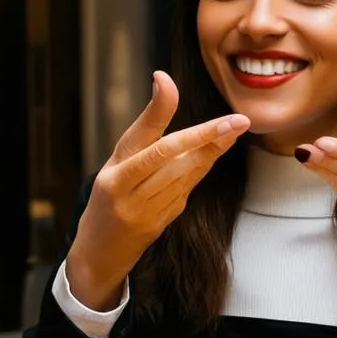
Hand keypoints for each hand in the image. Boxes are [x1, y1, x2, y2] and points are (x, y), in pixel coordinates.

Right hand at [67, 72, 249, 309]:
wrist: (97, 254)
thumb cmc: (108, 199)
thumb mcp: (115, 163)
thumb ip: (144, 130)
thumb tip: (165, 83)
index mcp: (113, 173)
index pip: (147, 142)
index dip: (163, 112)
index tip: (174, 86)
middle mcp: (127, 192)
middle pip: (173, 158)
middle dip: (208, 137)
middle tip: (239, 120)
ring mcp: (144, 212)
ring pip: (185, 176)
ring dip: (212, 152)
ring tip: (235, 129)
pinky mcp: (159, 225)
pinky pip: (184, 192)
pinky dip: (199, 171)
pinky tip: (214, 153)